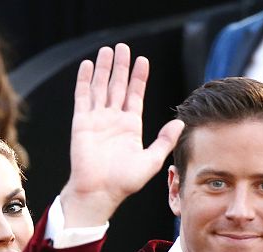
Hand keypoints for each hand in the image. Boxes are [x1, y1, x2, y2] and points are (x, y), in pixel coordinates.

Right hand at [60, 44, 183, 227]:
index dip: (139, 77)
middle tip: (122, 47)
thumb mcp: (152, 160)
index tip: (142, 60)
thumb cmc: (124, 181)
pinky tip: (87, 65)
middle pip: (118, 86)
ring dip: (103, 69)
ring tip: (107, 50)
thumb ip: (165, 140)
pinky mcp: (82, 122)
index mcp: (130, 126)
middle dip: (120, 67)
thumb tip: (180, 123)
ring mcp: (96, 120)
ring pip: (100, 87)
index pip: (135, 95)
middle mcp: (113, 120)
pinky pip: (83, 97)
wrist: (100, 192)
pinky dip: (84, 81)